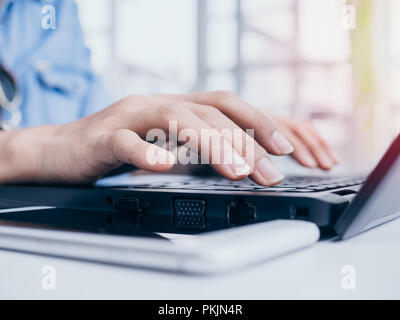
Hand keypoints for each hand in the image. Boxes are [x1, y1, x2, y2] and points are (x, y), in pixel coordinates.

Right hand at [0, 91, 336, 184]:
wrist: (61, 150)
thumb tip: (242, 159)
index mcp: (177, 107)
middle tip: (271, 173)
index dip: (262, 122)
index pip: (228, 106)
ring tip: (236, 171)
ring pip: (175, 119)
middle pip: (209, 113)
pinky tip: (162, 165)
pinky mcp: (102, 137)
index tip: (292, 150)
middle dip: (246, 141)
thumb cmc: (118, 149)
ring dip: (210, 144)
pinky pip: (125, 142)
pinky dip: (146, 152)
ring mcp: (129, 117)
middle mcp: (158, 104)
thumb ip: (197, 145)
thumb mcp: (166, 143)